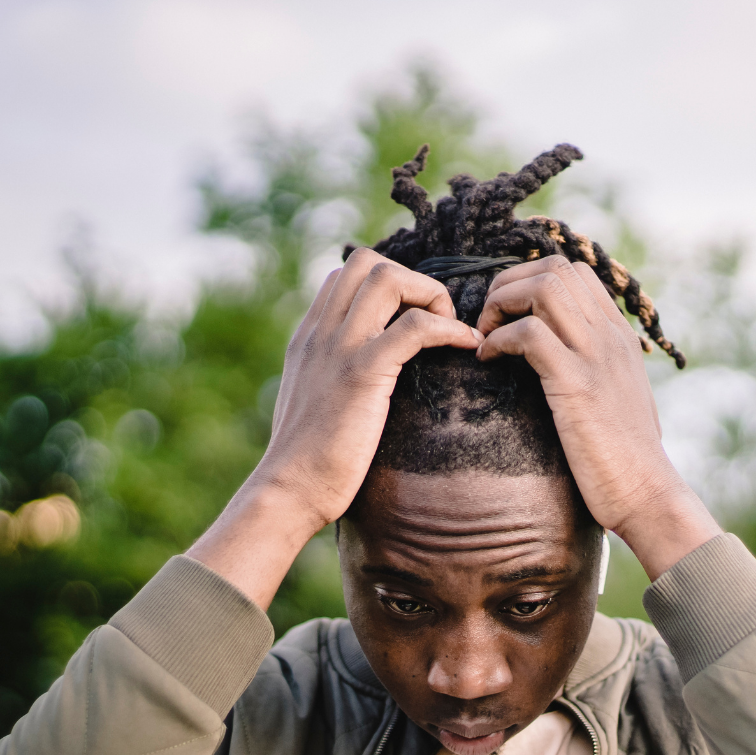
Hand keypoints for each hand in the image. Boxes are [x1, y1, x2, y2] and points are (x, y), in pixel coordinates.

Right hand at [187, 250, 479, 607]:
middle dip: (412, 280)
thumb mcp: (313, 406)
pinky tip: (466, 347)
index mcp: (308, 338)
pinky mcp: (362, 373)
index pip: (345, 277)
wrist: (288, 491)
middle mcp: (320, 333)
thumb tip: (358, 385)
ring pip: (389, 279)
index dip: (388, 286)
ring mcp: (339, 348)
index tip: (414, 321)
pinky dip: (449, 329)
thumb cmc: (307, 463)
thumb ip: (329, 380)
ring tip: (450, 331)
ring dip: (430, 296)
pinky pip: (415, 326)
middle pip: (367, 263)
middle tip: (435, 323)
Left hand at [475, 256, 719, 578]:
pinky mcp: (576, 385)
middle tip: (488, 323)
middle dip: (508, 285)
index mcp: (618, 336)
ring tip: (486, 338)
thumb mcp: (613, 400)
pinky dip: (498, 339)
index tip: (507, 316)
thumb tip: (558, 366)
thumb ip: (593, 371)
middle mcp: (610, 336)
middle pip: (554, 268)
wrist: (646, 493)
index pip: (574, 272)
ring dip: (502, 305)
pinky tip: (488, 361)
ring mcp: (595, 356)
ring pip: (544, 287)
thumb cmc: (623, 459)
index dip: (528, 281)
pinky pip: (529, 334)